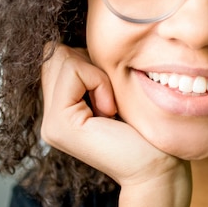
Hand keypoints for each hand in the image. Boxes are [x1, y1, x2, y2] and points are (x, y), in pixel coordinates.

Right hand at [40, 43, 190, 206]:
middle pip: (55, 52)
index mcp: (62, 108)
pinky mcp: (58, 124)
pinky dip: (98, 81)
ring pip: (61, 57)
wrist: (158, 168)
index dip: (89, 60)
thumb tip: (75, 38)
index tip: (112, 92)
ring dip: (96, 74)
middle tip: (111, 99)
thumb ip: (91, 70)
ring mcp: (50, 122)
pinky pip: (73, 71)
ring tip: (111, 107)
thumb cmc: (147, 129)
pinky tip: (110, 111)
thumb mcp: (116, 89)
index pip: (57, 54)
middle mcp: (50, 116)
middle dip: (90, 64)